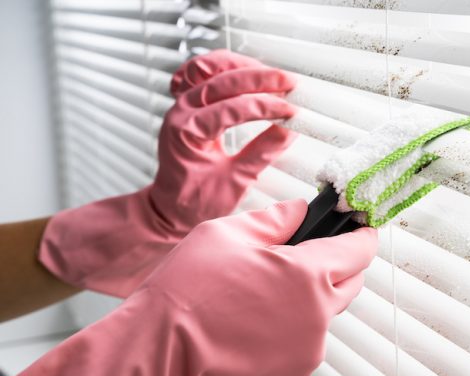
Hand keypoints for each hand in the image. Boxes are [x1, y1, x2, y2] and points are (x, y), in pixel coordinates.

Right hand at [2, 201, 378, 375]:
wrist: (160, 355)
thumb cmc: (187, 294)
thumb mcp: (227, 233)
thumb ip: (276, 218)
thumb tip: (300, 211)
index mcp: (309, 274)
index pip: (359, 249)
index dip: (361, 234)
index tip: (361, 229)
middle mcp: (318, 315)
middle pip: (351, 282)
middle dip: (341, 266)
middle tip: (309, 257)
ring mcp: (309, 351)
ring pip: (326, 317)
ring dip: (311, 302)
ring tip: (265, 297)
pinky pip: (306, 347)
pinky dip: (292, 335)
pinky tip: (257, 327)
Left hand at [154, 49, 297, 232]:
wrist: (171, 207)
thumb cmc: (194, 200)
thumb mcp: (235, 182)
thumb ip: (262, 153)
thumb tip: (288, 130)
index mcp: (186, 131)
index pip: (232, 108)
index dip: (266, 107)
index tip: (291, 111)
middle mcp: (181, 111)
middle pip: (223, 80)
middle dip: (261, 79)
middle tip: (290, 83)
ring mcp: (182, 104)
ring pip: (210, 67)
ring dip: (242, 66)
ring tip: (271, 74)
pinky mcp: (188, 103)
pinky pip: (201, 72)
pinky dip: (222, 67)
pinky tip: (241, 70)